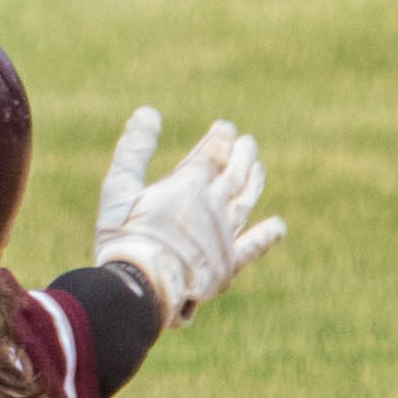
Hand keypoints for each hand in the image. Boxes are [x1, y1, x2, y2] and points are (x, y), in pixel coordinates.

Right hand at [93, 107, 287, 324]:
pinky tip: (278, 226)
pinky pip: (252, 246)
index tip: (224, 127)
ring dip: (254, 183)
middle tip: (246, 143)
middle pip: (234, 175)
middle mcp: (213, 207)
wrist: (142, 286)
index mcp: (187, 187)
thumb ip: (134, 150)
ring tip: (257, 168)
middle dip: (241, 155)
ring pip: (246, 202)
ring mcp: (225, 235)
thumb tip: (148, 111)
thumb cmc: (125, 237)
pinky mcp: (228, 263)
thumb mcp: (119, 188)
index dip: (219, 139)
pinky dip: (266, 235)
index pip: (211, 155)